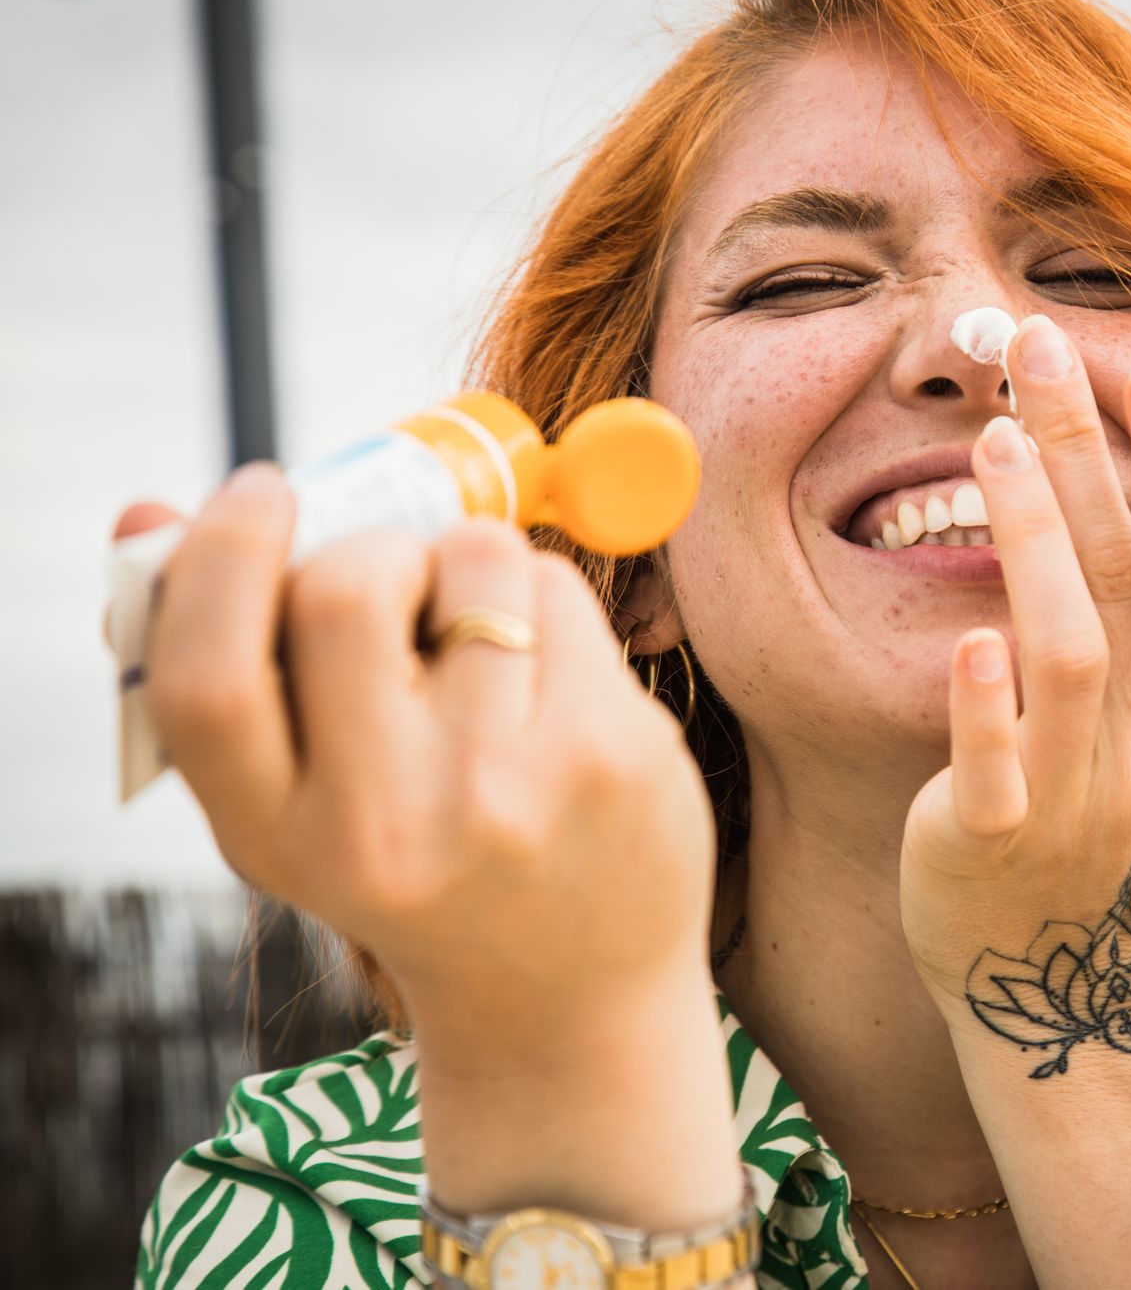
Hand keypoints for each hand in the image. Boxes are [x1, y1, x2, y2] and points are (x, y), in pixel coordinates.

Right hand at [123, 466, 718, 1033]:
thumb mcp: (300, 811)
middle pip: (345, 589)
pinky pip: (558, 589)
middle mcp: (390, 826)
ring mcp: (511, 790)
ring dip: (466, 561)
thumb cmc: (416, 870)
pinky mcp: (612, 755)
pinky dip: (541, 596)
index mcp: (280, 841)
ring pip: (471, 560)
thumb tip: (151, 509)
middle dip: (370, 547)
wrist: (568, 1002)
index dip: (218, 558)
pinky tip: (546, 675)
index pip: (209, 675)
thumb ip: (224, 672)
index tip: (259, 495)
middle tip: (394, 581)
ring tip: (479, 636)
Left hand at [899, 315, 1130, 1068]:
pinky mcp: (990, 844)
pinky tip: (971, 637)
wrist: (1075, 1001)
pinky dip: (984, 707)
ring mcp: (1075, 802)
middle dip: (1090, 456)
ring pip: (1066, 653)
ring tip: (988, 437)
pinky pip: (993, 769)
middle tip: (1037, 345)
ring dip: (1034, 539)